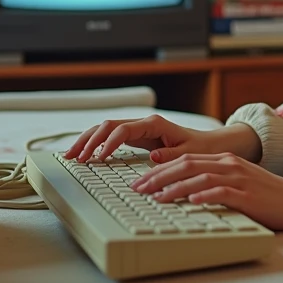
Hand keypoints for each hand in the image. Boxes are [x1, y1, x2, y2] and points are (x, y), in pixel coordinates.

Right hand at [64, 114, 261, 164]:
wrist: (210, 145)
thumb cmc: (201, 148)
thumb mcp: (189, 154)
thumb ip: (171, 155)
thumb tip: (153, 157)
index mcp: (154, 124)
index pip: (123, 130)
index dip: (108, 143)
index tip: (99, 158)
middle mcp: (143, 124)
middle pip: (108, 126)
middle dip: (89, 139)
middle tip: (74, 156)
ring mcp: (138, 130)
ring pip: (105, 129)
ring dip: (87, 140)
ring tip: (71, 155)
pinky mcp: (136, 138)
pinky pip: (110, 137)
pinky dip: (95, 144)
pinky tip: (85, 154)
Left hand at [131, 152, 282, 231]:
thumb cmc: (269, 197)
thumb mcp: (239, 184)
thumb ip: (215, 184)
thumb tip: (187, 196)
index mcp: (225, 160)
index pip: (186, 160)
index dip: (160, 169)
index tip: (142, 180)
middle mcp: (229, 164)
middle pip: (186, 164)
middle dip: (159, 176)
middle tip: (138, 188)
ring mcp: (239, 178)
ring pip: (199, 176)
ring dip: (174, 187)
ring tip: (155, 197)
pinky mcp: (248, 194)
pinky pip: (221, 192)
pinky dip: (203, 196)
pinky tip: (190, 202)